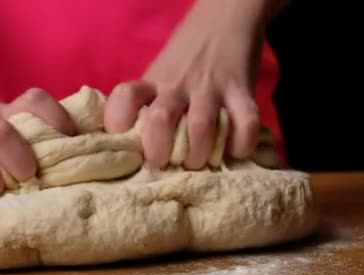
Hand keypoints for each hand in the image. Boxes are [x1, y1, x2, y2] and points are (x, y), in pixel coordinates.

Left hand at [104, 0, 282, 169]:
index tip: (125, 145)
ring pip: (201, 127)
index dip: (118, 122)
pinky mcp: (242, 91)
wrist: (224, 20)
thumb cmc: (186, 60)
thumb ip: (148, 106)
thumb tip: (134, 150)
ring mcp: (210, 88)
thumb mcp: (159, 76)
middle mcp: (177, 85)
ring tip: (199, 162)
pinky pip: (245, 123)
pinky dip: (241, 145)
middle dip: (161, 151)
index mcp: (153, 82)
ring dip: (198, 154)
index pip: (125, 97)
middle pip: (160, 120)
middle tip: (166, 164)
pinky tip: (235, 150)